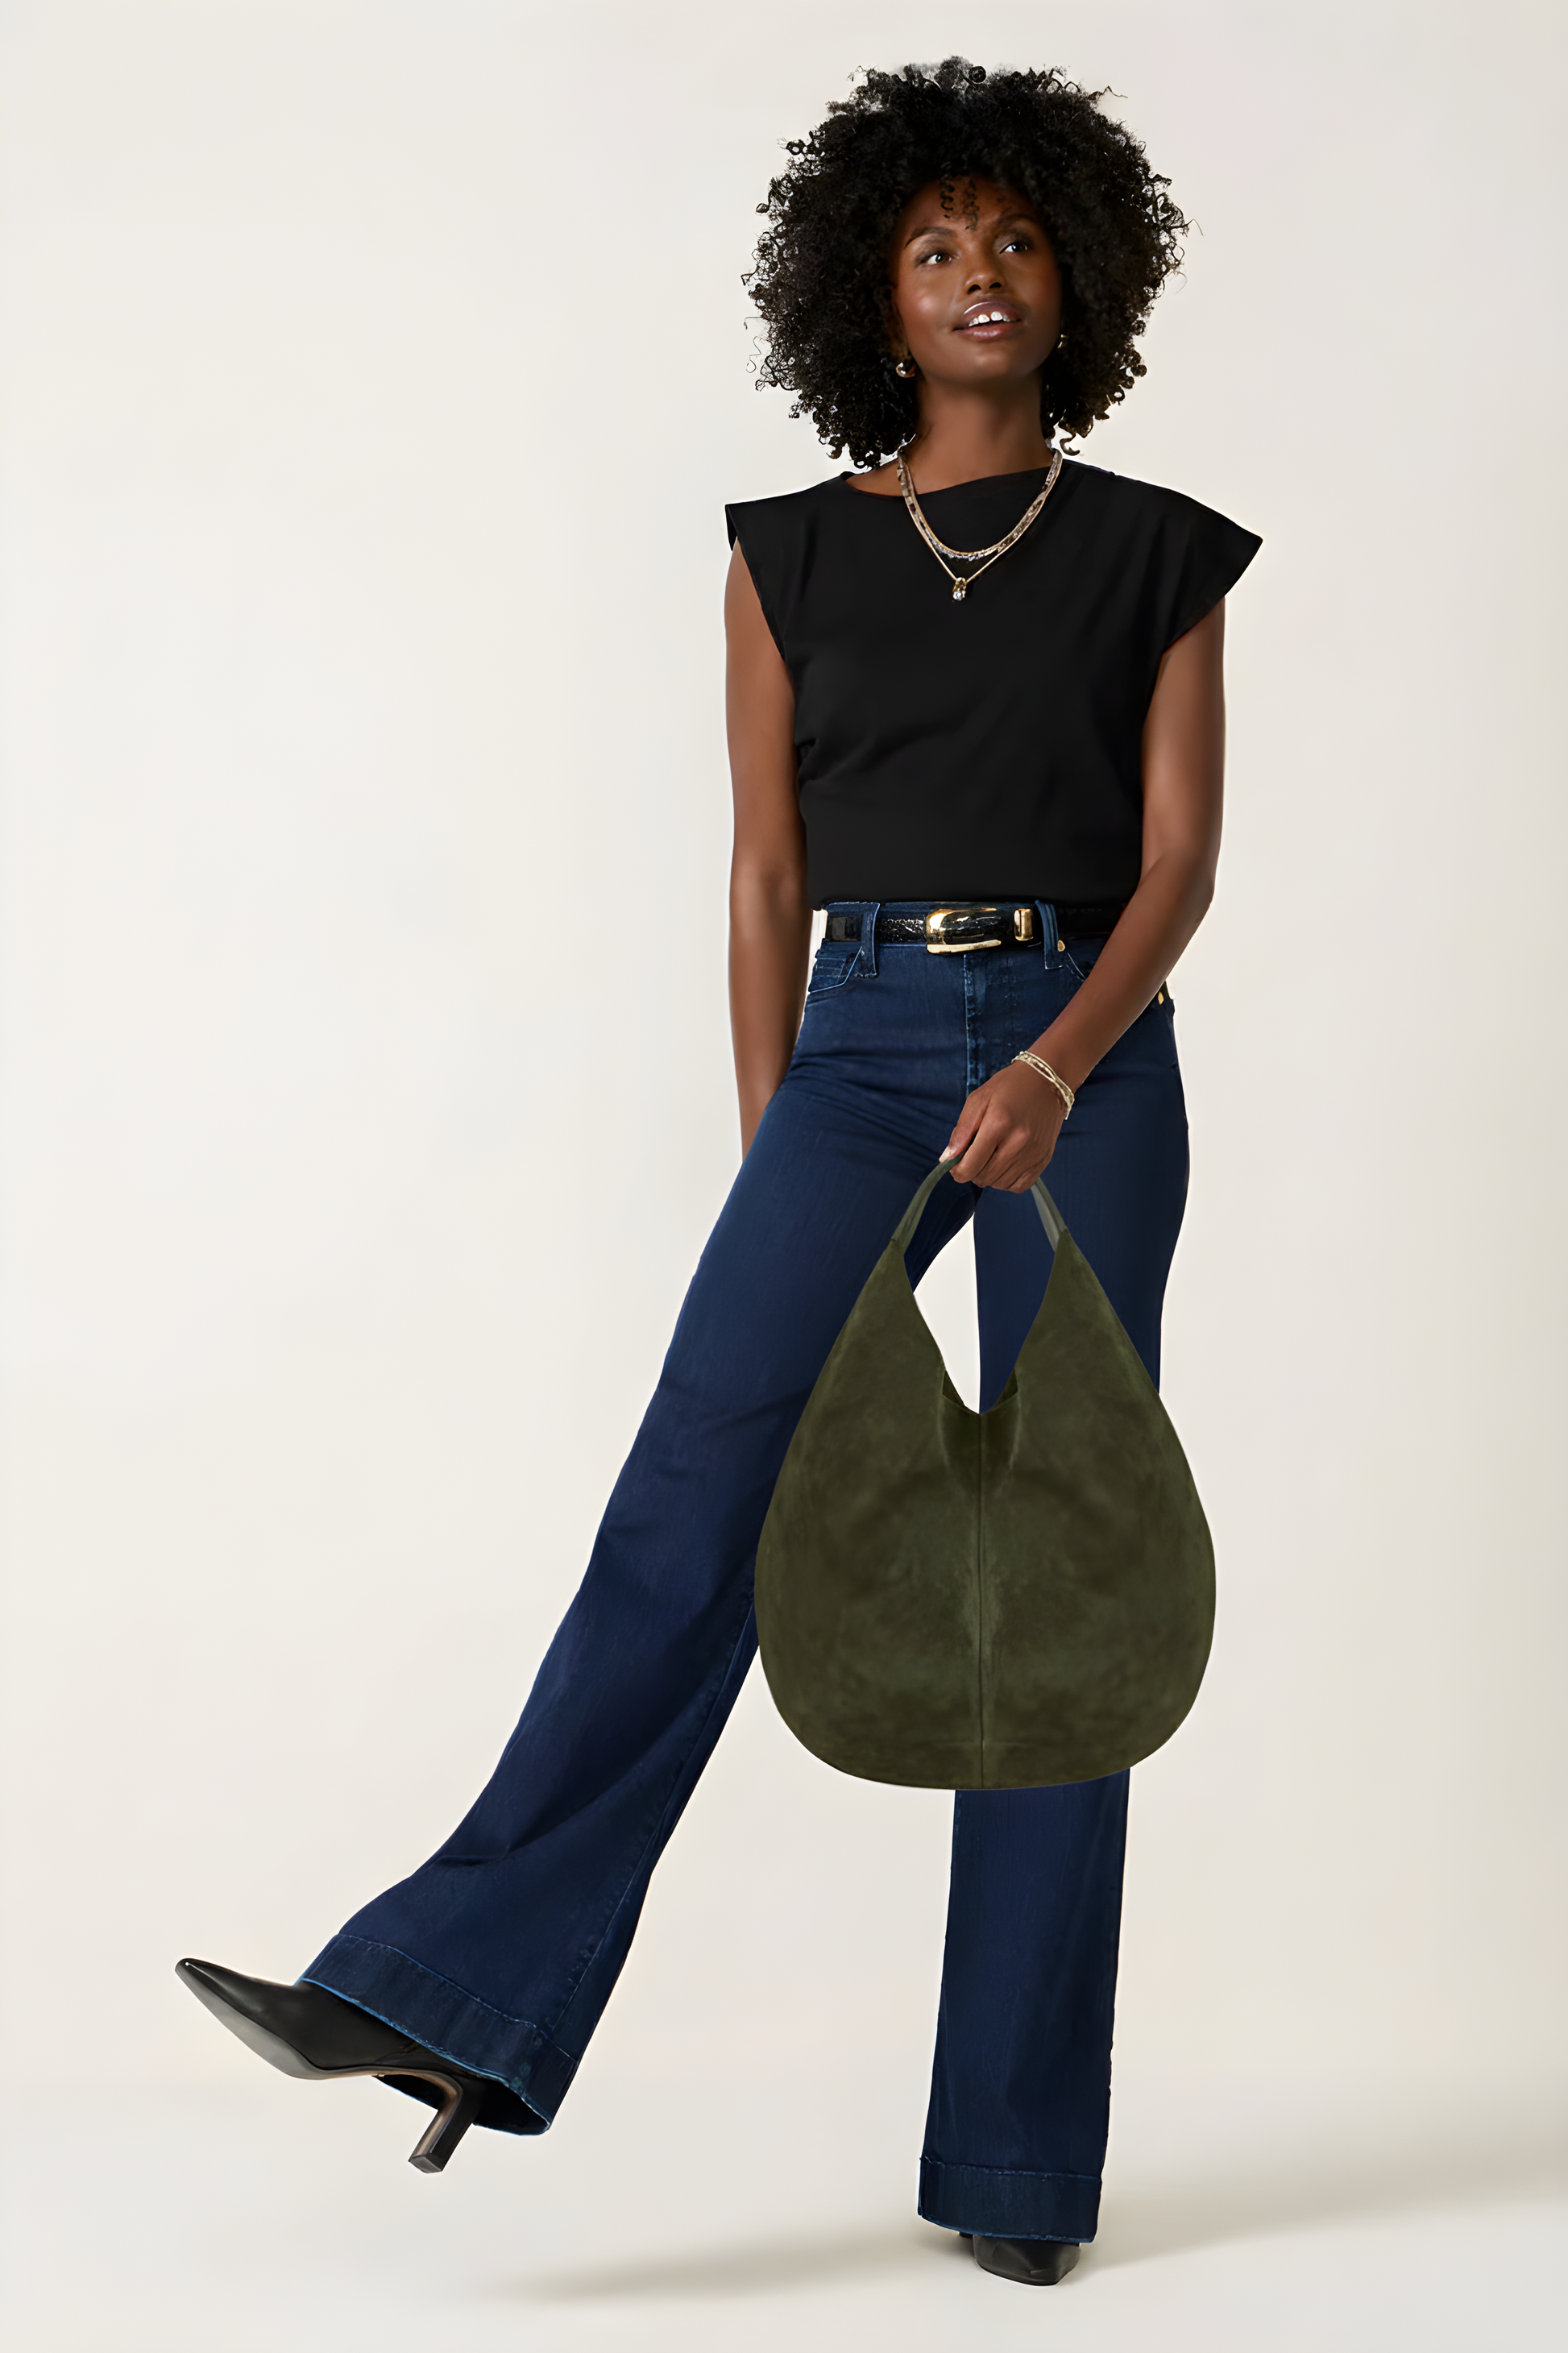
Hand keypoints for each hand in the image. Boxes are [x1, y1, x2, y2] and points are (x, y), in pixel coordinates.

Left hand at [942, 1061, 1066, 1191]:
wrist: (1046, 1082)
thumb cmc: (1009, 1088)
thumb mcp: (978, 1100)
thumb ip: (961, 1132)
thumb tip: (947, 1159)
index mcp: (998, 1125)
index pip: (969, 1168)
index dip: (957, 1169)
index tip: (957, 1161)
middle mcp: (1018, 1143)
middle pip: (983, 1178)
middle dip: (973, 1169)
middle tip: (976, 1151)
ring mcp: (1032, 1154)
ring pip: (999, 1184)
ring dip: (990, 1175)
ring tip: (993, 1153)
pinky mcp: (1042, 1160)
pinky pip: (1018, 1187)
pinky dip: (1007, 1180)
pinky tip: (1006, 1162)